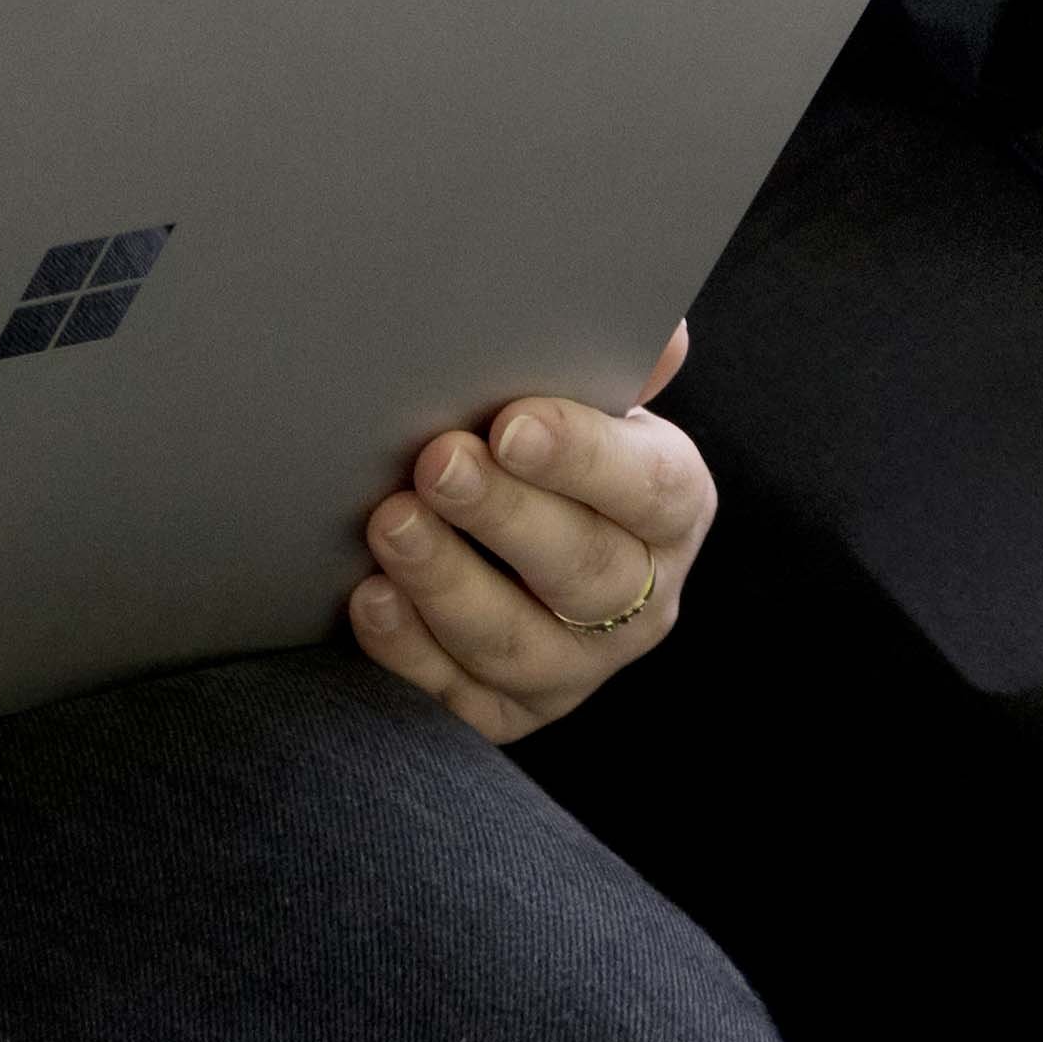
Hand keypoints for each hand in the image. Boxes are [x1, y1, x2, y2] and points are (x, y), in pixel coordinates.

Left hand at [345, 331, 712, 743]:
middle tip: (437, 464)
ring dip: (448, 582)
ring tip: (390, 523)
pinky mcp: (511, 711)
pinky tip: (371, 599)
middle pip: (584, 571)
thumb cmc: (544, 438)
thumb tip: (660, 330)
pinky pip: (462, 696)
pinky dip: (411, 650)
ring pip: (519, 644)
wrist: (508, 526)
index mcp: (671, 506)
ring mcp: (576, 666)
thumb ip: (611, 358)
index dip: (582, 456)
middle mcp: (639, 599)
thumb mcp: (587, 393)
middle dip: (504, 515)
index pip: (647, 486)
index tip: (511, 424)